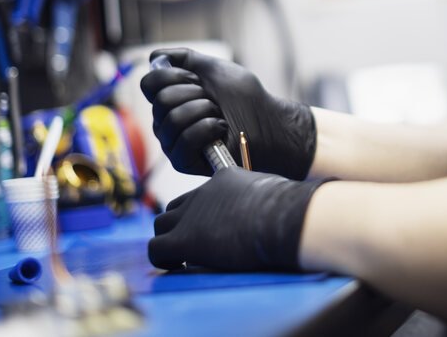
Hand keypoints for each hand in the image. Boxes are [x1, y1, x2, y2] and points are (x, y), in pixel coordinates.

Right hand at [140, 48, 316, 178]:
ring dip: (204, 111)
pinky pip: (183, 141)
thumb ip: (185, 59)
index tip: (198, 79)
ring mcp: (173, 142)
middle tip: (214, 101)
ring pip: (172, 120)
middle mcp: (166, 120)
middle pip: (160, 101)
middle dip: (194, 94)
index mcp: (171, 99)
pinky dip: (207, 129)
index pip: (149, 84)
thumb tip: (154, 57)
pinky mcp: (183, 161)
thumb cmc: (245, 99)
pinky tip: (221, 130)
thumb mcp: (215, 70)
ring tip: (220, 115)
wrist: (268, 123)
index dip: (173, 76)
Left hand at [148, 168, 326, 270]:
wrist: (284, 219)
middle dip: (180, 226)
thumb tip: (274, 209)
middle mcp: (203, 193)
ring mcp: (191, 214)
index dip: (203, 215)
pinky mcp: (185, 238)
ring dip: (169, 241)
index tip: (216, 231)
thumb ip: (264, 198)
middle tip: (198, 246)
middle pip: (174, 207)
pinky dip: (163, 259)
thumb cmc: (290, 209)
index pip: (202, 195)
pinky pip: (156, 248)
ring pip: (160, 225)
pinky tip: (180, 266)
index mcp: (224, 180)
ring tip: (186, 259)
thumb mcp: (274, 193)